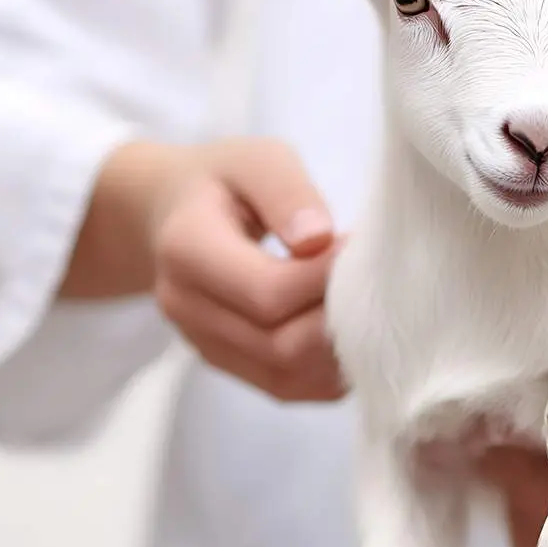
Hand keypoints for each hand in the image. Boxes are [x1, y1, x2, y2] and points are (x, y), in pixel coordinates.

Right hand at [63, 137, 347, 402]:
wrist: (174, 213)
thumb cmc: (225, 181)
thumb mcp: (257, 160)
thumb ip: (287, 193)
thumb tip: (319, 241)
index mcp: (186, 249)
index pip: (267, 292)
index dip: (326, 279)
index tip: (361, 247)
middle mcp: (187, 308)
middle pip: (279, 344)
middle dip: (339, 317)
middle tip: (373, 280)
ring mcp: (204, 344)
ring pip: (287, 375)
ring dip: (339, 347)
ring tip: (364, 301)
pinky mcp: (229, 365)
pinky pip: (288, 387)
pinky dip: (329, 369)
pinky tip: (350, 330)